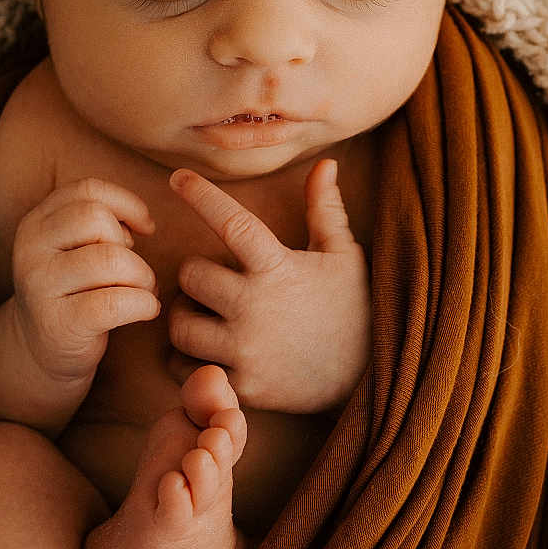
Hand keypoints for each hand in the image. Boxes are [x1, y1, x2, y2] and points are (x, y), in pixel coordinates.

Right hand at [10, 177, 159, 383]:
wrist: (43, 351)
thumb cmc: (75, 291)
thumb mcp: (77, 248)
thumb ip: (102, 223)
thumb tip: (144, 223)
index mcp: (36, 222)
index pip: (87, 190)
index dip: (126, 204)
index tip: (144, 228)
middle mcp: (30, 249)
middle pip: (97, 219)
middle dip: (130, 245)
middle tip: (136, 271)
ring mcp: (39, 286)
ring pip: (111, 259)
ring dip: (142, 277)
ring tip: (143, 291)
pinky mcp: (57, 323)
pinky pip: (115, 303)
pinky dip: (143, 304)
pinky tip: (145, 310)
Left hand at [165, 160, 370, 412]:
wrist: (370, 378)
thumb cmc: (353, 309)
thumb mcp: (344, 256)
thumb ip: (325, 209)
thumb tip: (325, 162)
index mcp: (278, 268)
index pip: (231, 222)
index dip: (200, 196)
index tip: (177, 178)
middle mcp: (255, 307)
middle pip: (189, 275)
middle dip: (196, 273)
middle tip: (215, 280)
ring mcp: (246, 350)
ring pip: (179, 324)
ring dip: (187, 315)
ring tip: (208, 314)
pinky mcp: (241, 385)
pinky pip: (186, 367)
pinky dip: (189, 358)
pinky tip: (210, 348)